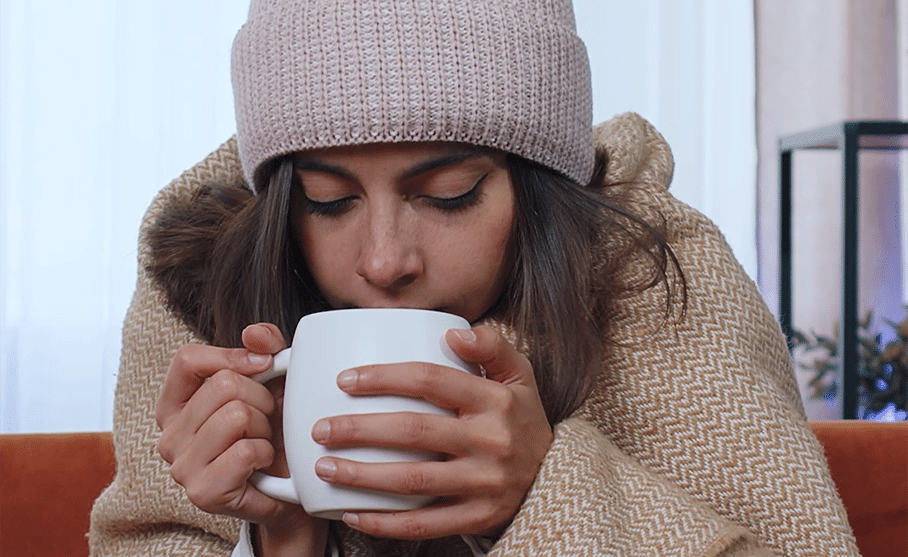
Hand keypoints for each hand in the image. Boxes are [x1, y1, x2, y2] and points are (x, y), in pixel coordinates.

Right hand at [155, 323, 326, 555]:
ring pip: (236, 415)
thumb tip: (255, 335)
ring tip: (262, 442)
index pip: (187, 359)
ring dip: (265, 427)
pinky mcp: (203, 492)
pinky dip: (266, 453)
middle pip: (223, 385)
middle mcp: (168, 435)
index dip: (231, 356)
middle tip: (265, 421)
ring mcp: (181, 466)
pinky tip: (262, 464)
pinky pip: (246, 450)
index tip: (263, 367)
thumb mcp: (270, 381)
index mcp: (175, 404)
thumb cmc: (274, 431)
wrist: (291, 486)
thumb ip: (263, 347)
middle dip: (261, 398)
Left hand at [309, 325, 552, 539]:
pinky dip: (386, 522)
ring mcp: (484, 483)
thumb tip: (452, 332)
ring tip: (325, 467)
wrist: (556, 478)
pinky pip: (425, 524)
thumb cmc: (523, 420)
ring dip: (363, 476)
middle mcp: (490, 441)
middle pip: (414, 430)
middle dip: (359, 429)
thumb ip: (491, 346)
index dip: (384, 377)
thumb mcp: (521, 376)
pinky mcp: (477, 517)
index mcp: (496, 400)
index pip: (431, 380)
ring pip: (413, 480)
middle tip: (322, 429)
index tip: (346, 380)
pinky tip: (354, 513)